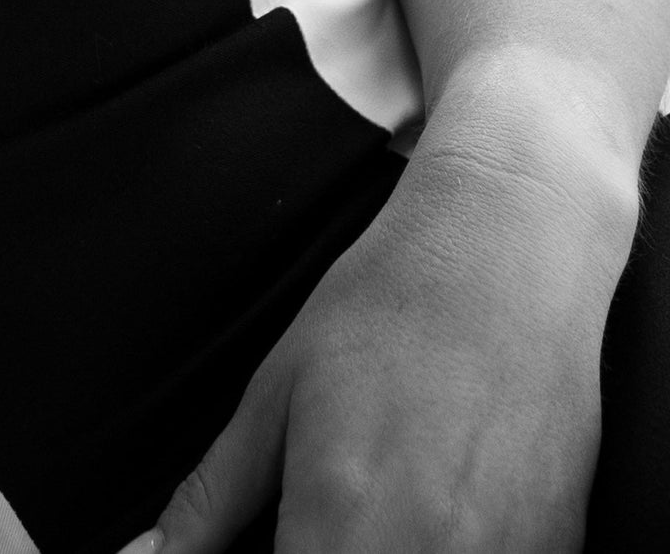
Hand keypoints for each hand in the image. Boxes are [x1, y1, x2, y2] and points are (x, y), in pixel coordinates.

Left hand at [125, 135, 624, 552]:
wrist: (509, 248)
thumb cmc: (384, 307)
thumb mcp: (275, 394)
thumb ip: (210, 500)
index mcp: (341, 520)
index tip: (272, 543)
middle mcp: (428, 553)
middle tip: (315, 517)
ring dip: (383, 553)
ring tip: (378, 501)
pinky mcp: (561, 551)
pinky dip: (453, 553)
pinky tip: (443, 511)